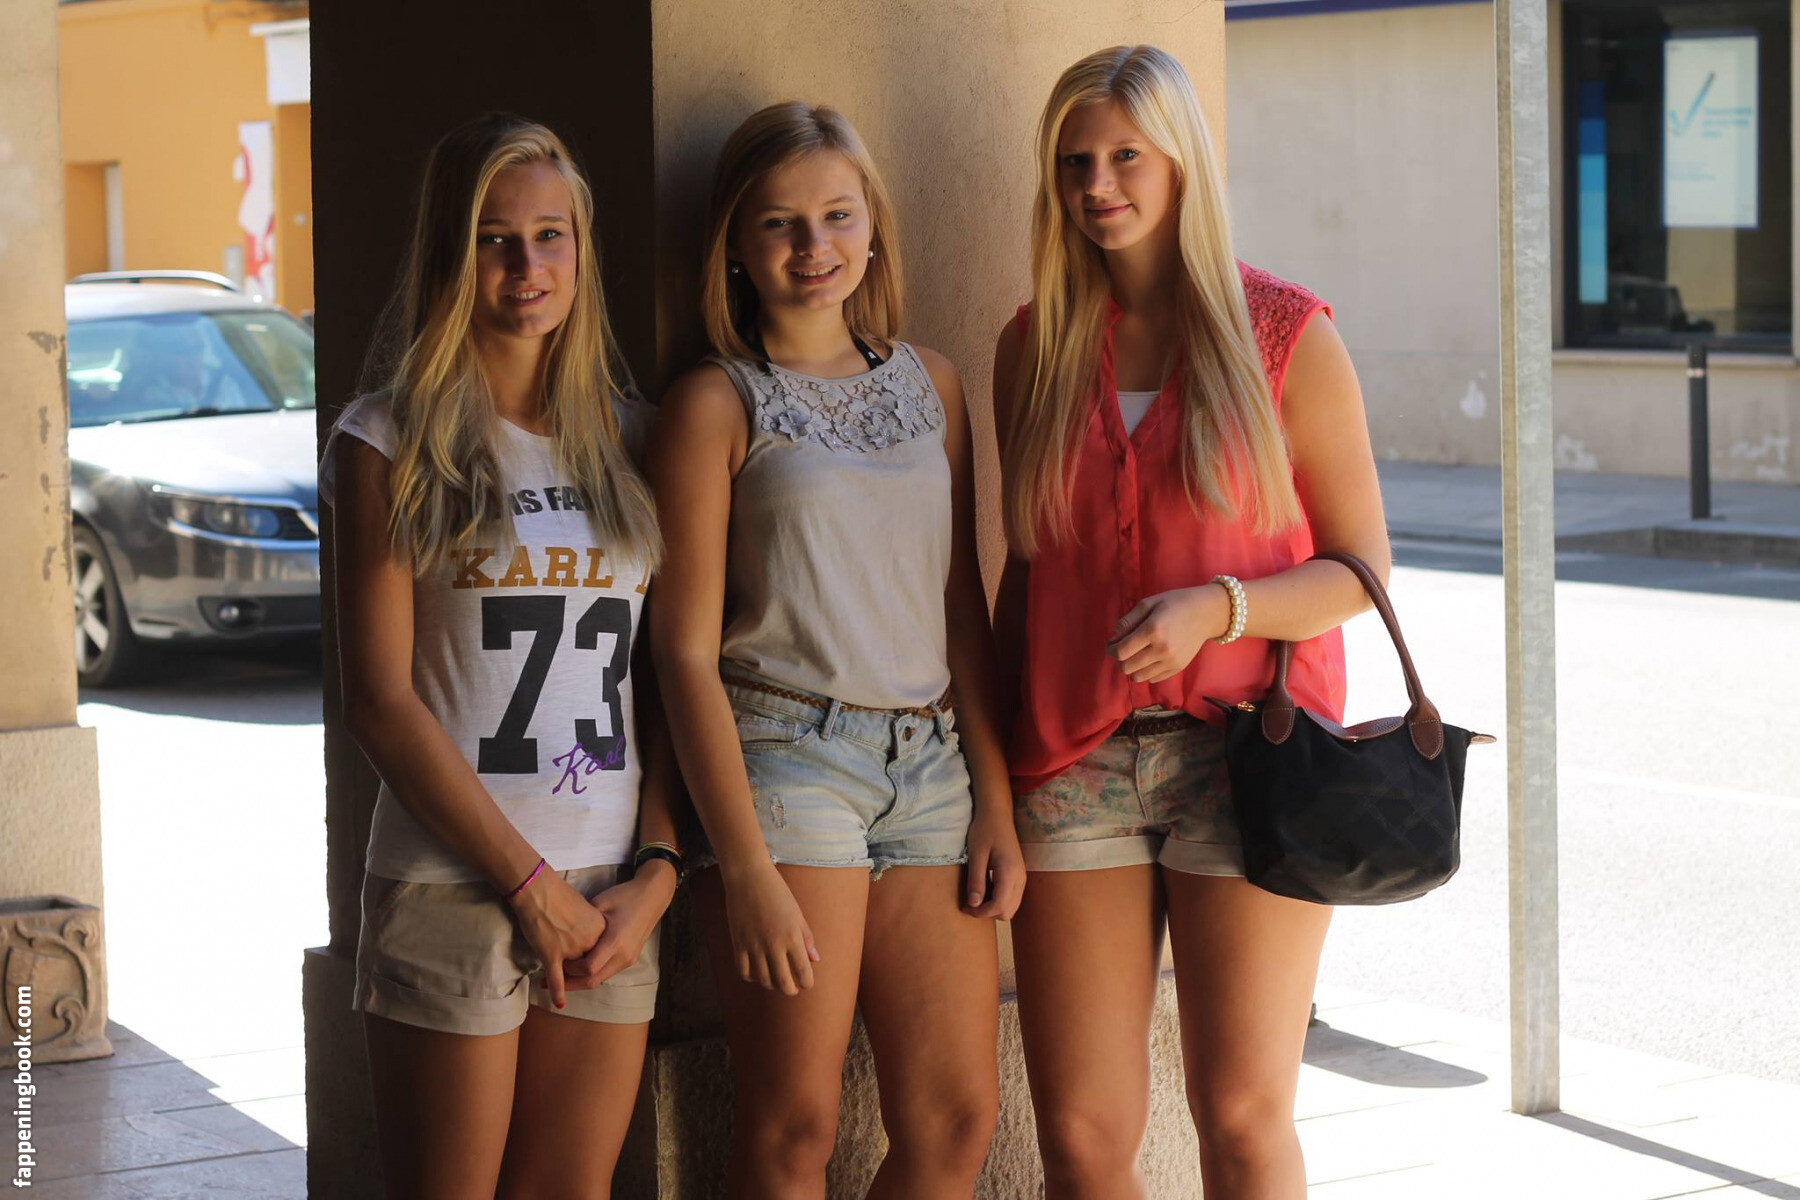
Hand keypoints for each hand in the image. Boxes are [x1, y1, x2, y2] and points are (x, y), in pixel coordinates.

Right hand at [507, 868, 605, 1009]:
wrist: (539, 890)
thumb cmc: (561, 894)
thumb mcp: (586, 908)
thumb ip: (592, 925)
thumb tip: (590, 934)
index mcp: (601, 931)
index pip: (601, 954)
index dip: (593, 959)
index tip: (586, 961)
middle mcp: (590, 943)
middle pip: (589, 966)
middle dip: (580, 972)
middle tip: (572, 973)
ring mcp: (572, 951)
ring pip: (573, 974)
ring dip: (567, 980)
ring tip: (559, 980)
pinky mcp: (552, 955)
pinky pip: (557, 980)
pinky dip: (558, 993)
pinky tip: (559, 1003)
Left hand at [565, 861, 677, 989]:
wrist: (653, 896)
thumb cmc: (626, 896)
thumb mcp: (600, 904)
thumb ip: (583, 922)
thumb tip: (562, 934)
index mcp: (616, 941)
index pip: (588, 968)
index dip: (570, 969)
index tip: (559, 961)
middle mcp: (623, 955)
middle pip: (593, 981)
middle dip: (572, 984)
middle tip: (555, 982)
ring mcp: (629, 959)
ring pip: (601, 979)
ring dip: (582, 981)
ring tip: (564, 977)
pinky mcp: (630, 959)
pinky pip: (608, 972)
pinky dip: (593, 974)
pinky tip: (581, 968)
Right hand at [723, 862, 819, 995]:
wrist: (748, 877)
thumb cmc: (777, 892)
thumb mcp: (797, 913)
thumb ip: (807, 938)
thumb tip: (815, 960)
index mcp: (792, 936)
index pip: (803, 972)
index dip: (807, 983)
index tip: (807, 984)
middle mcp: (773, 944)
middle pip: (783, 982)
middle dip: (790, 990)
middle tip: (792, 989)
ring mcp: (754, 945)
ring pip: (763, 980)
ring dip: (771, 985)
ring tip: (776, 981)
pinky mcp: (738, 943)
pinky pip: (744, 971)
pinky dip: (751, 977)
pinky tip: (757, 973)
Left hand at [964, 802, 1025, 919]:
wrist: (998, 815)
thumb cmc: (984, 831)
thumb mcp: (976, 855)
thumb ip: (976, 881)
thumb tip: (973, 905)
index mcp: (1010, 873)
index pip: (999, 906)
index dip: (980, 913)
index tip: (964, 907)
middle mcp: (1020, 878)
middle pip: (1007, 912)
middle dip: (987, 912)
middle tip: (969, 903)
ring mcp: (1022, 878)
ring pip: (1011, 908)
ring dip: (993, 907)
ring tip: (976, 895)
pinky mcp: (1019, 876)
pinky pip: (1011, 898)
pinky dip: (998, 900)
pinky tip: (985, 888)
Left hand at [1107, 585, 1229, 683]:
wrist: (1206, 613)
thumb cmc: (1175, 603)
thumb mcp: (1149, 603)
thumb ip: (1128, 621)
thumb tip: (1112, 638)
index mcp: (1152, 630)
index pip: (1121, 652)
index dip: (1110, 650)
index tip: (1110, 645)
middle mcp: (1161, 649)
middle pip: (1127, 667)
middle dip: (1119, 660)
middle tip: (1122, 649)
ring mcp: (1171, 661)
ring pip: (1138, 677)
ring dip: (1131, 668)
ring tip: (1135, 655)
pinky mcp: (1178, 668)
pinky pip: (1152, 679)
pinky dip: (1145, 672)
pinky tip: (1148, 659)